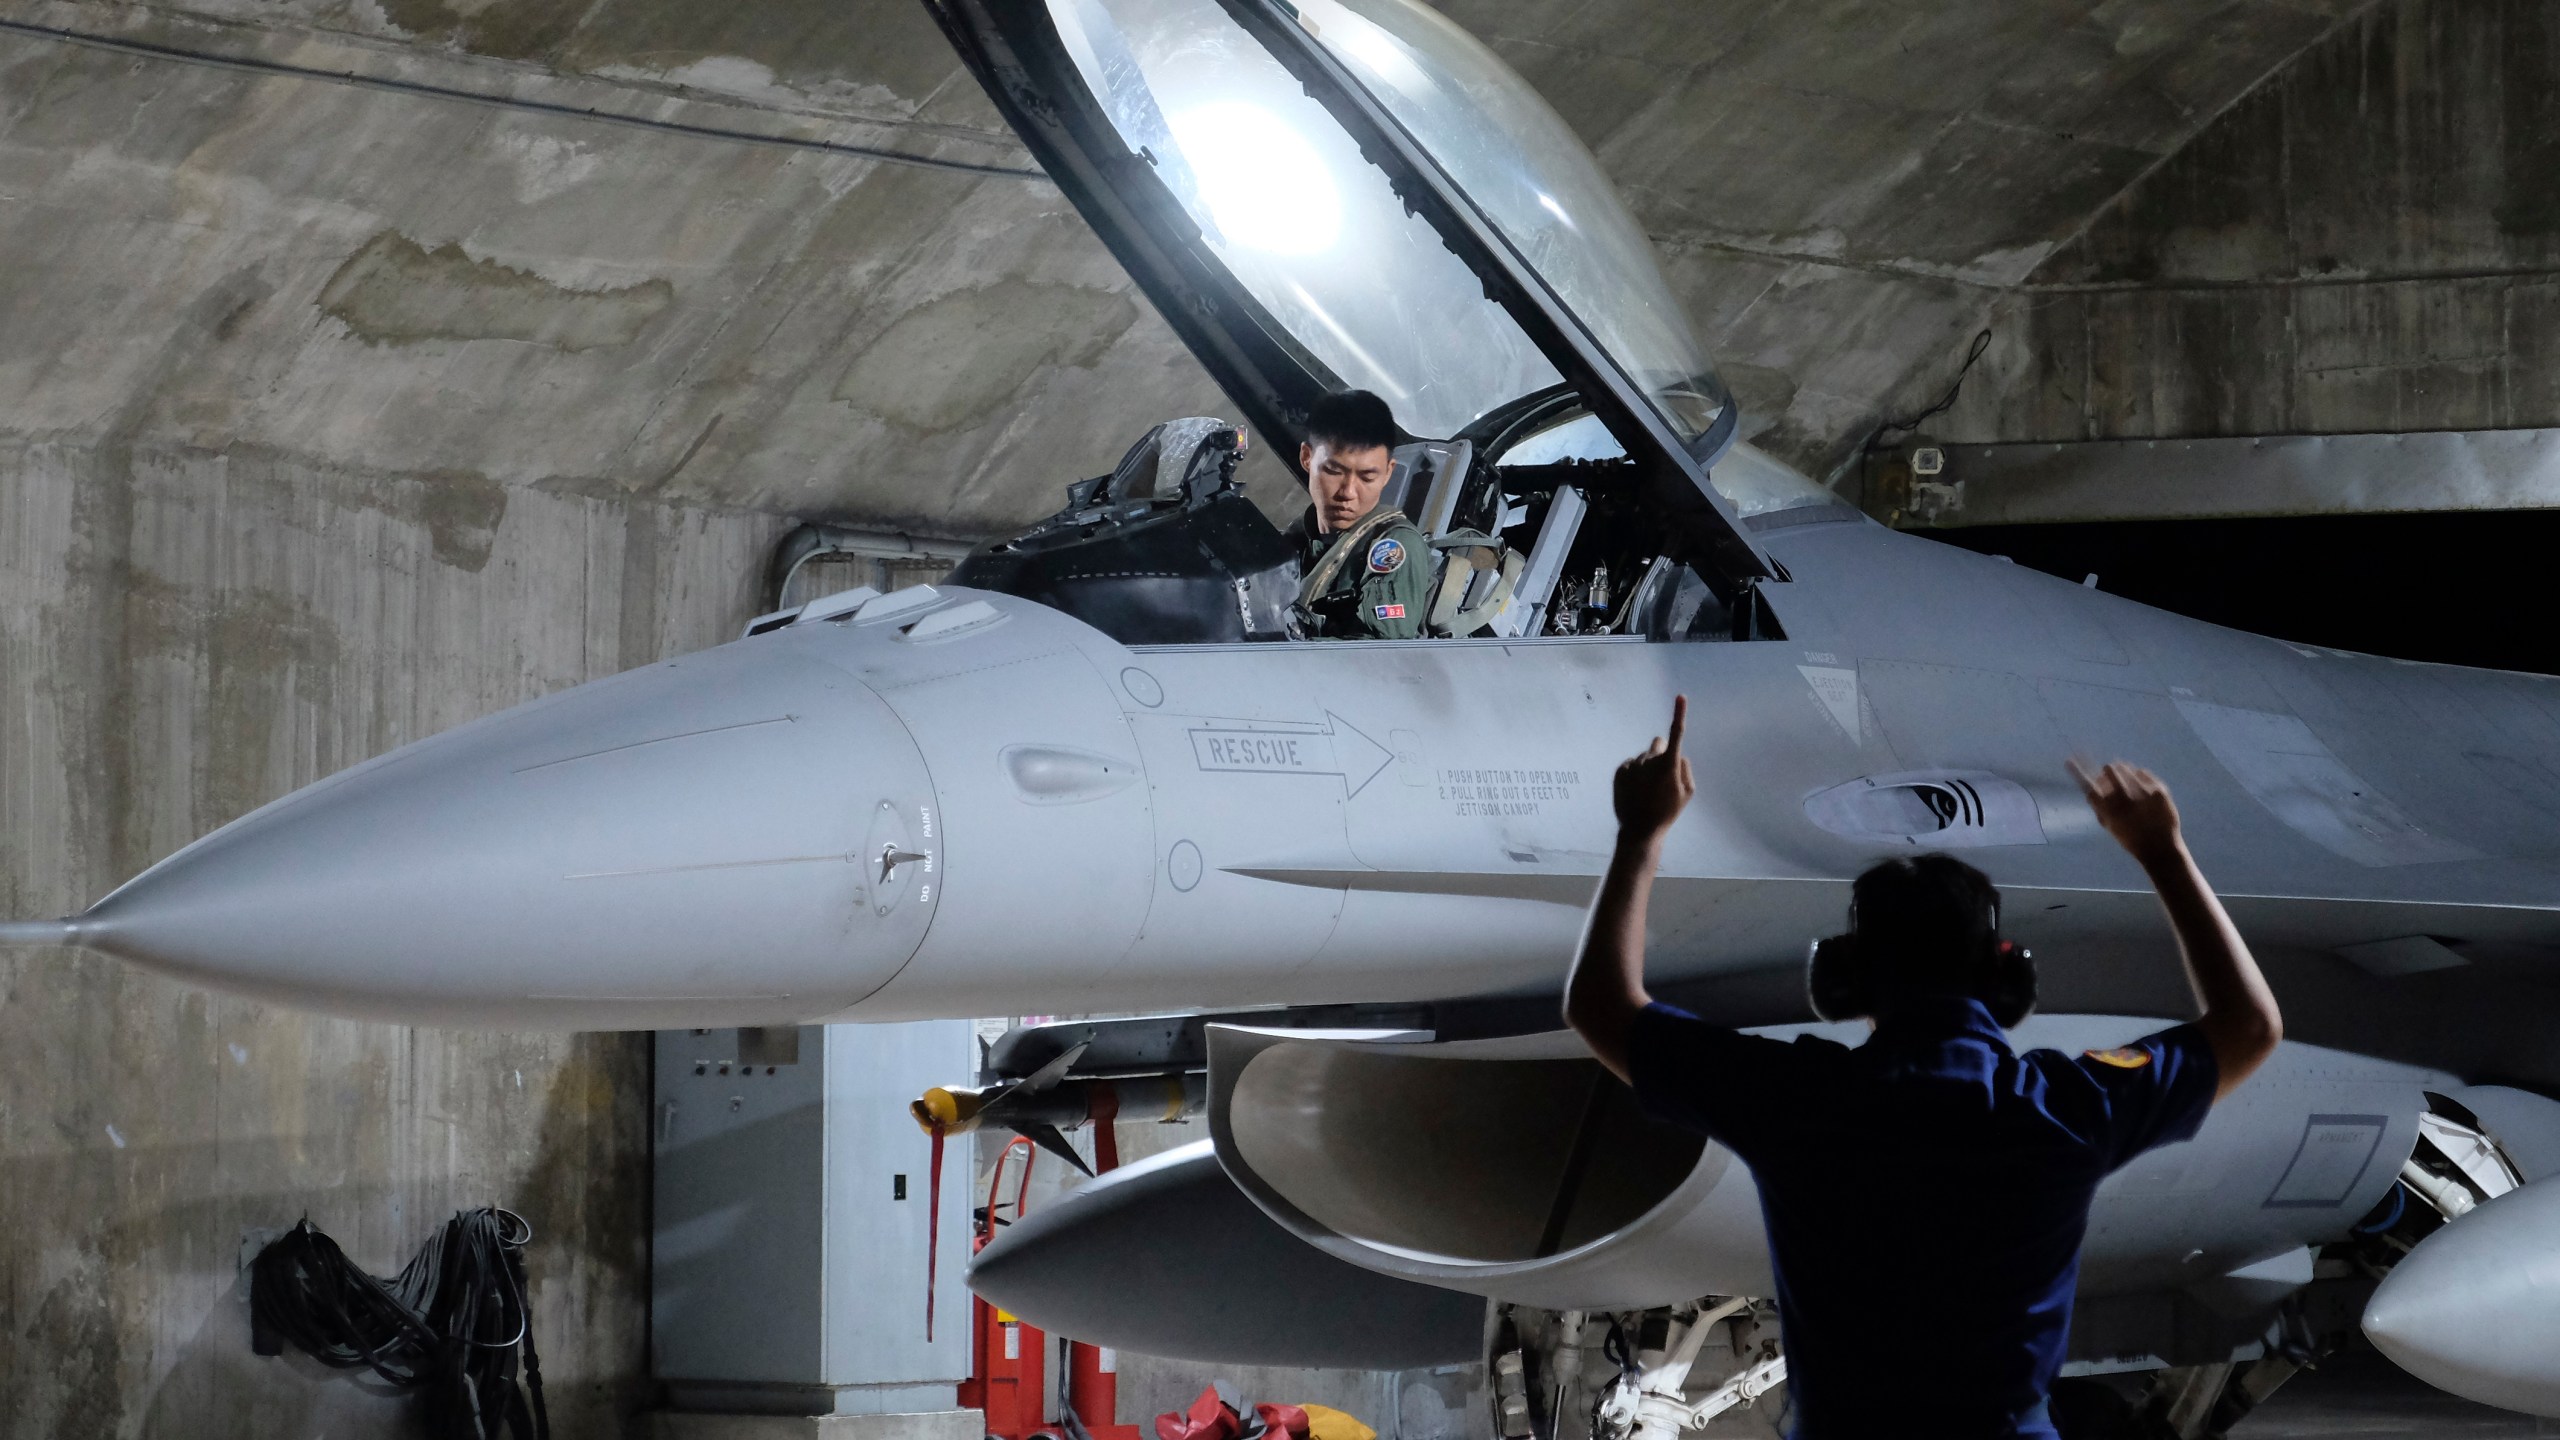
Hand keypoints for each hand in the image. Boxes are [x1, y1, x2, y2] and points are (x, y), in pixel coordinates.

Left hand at [1614, 696, 1694, 839]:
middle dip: (1661, 751)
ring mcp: (1633, 764)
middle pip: (1658, 743)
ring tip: (1647, 790)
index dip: (1679, 714)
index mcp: (1669, 765)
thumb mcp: (1687, 793)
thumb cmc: (1668, 811)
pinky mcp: (1619, 770)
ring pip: (1644, 756)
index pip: (1676, 734)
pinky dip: (1634, 773)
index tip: (1680, 697)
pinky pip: (1631, 764)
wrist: (1640, 828)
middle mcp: (1650, 760)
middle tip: (1661, 773)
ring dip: (1647, 767)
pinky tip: (1636, 790)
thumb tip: (1678, 755)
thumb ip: (1685, 769)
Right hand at [2070, 758, 2183, 865]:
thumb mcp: (2110, 825)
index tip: (2070, 759)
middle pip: (2109, 770)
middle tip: (2111, 773)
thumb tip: (2093, 786)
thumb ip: (2099, 805)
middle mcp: (2124, 799)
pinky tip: (2144, 791)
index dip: (2077, 770)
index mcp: (2108, 810)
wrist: (2160, 848)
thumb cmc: (2131, 838)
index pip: (2088, 785)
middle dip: (2108, 771)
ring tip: (2130, 785)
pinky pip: (2143, 772)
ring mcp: (2143, 793)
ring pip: (2125, 767)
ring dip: (2123, 771)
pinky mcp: (2157, 790)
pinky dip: (2140, 777)